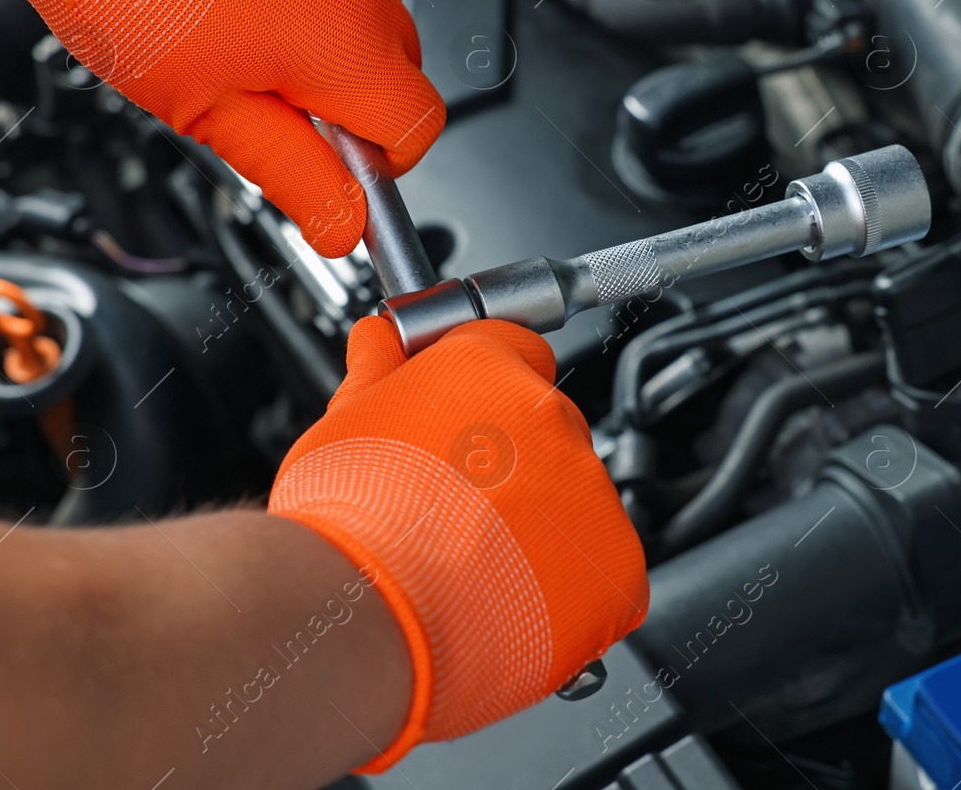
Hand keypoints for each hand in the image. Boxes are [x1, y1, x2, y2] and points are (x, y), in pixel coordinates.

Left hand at [0, 0, 442, 256]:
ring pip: (374, 11)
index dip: (380, 162)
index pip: (419, 126)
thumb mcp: (210, 114)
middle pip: (402, 69)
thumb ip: (294, 177)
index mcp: (345, 41)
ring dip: (333, 37)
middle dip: (351, 97)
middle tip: (267, 97)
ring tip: (244, 32)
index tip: (333, 163)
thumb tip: (343, 226)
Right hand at [269, 317, 647, 767]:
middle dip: (513, 472)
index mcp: (487, 369)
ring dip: (539, 533)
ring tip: (472, 572)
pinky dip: (567, 594)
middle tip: (455, 518)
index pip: (514, 352)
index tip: (469, 427)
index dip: (489, 393)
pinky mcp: (616, 564)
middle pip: (546, 433)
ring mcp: (589, 489)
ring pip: (575, 505)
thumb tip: (380, 342)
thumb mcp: (343, 424)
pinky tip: (509, 606)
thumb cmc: (346, 527)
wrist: (364, 618)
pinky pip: (602, 574)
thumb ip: (377, 373)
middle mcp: (549, 416)